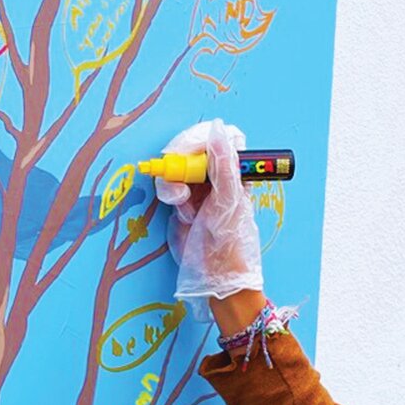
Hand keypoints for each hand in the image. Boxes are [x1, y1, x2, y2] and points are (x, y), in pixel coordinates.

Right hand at [154, 119, 263, 301]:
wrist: (213, 275)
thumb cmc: (229, 241)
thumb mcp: (229, 200)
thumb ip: (224, 164)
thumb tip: (218, 130)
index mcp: (236, 171)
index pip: (221, 138)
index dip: (203, 138)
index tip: (191, 150)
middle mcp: (216, 176)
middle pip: (192, 149)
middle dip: (182, 161)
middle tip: (181, 178)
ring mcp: (198, 188)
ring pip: (176, 167)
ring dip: (173, 181)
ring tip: (181, 200)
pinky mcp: (181, 201)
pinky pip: (168, 185)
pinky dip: (169, 194)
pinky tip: (180, 209)